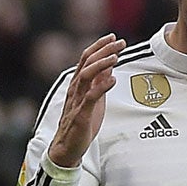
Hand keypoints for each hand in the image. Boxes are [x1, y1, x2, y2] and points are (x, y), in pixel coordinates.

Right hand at [46, 34, 123, 169]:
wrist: (66, 148)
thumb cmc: (80, 124)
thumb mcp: (93, 99)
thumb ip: (99, 82)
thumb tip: (109, 66)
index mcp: (77, 84)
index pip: (85, 59)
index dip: (99, 46)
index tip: (113, 37)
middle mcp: (75, 90)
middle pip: (86, 63)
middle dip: (103, 50)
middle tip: (120, 42)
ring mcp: (77, 101)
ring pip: (86, 76)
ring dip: (101, 64)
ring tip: (115, 57)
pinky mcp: (81, 115)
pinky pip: (90, 97)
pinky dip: (102, 87)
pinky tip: (113, 80)